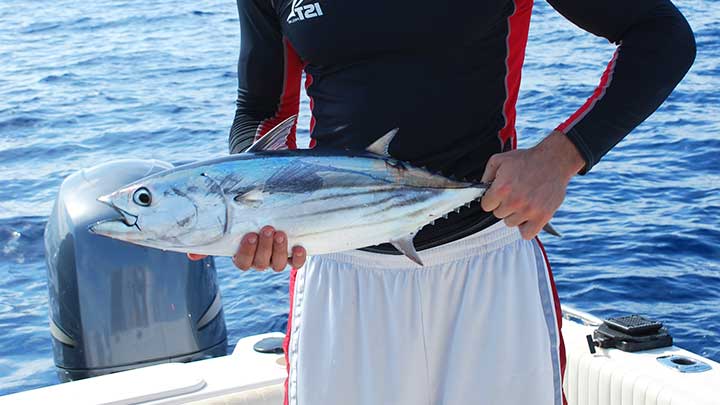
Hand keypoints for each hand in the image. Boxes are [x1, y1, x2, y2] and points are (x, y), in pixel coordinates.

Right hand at [188, 225, 306, 270]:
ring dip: (279, 250)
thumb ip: (213, 238)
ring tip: (280, 233)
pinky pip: (296, 265)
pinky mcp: (293, 257)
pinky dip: (299, 258)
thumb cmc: (247, 221)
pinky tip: (299, 246)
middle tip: (268, 229)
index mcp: (243, 256)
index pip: (242, 262)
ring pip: (278, 265)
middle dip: (265, 247)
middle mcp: (260, 261)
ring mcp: (276, 259)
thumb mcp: (230, 228)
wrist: (274, 214)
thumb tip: (190, 254)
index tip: (249, 235)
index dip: (246, 252)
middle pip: (261, 263)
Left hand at [480, 131, 584, 239]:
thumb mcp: (500, 160)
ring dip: (515, 215)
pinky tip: (528, 216)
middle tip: (515, 194)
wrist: (554, 160)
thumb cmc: (527, 159)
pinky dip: (527, 228)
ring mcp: (528, 211)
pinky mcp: (542, 217)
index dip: (492, 198)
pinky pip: (527, 234)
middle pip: (498, 214)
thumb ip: (486, 175)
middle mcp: (514, 201)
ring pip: (511, 223)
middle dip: (504, 205)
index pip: (486, 206)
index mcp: (501, 189)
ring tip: (524, 201)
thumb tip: (480, 189)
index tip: (500, 194)